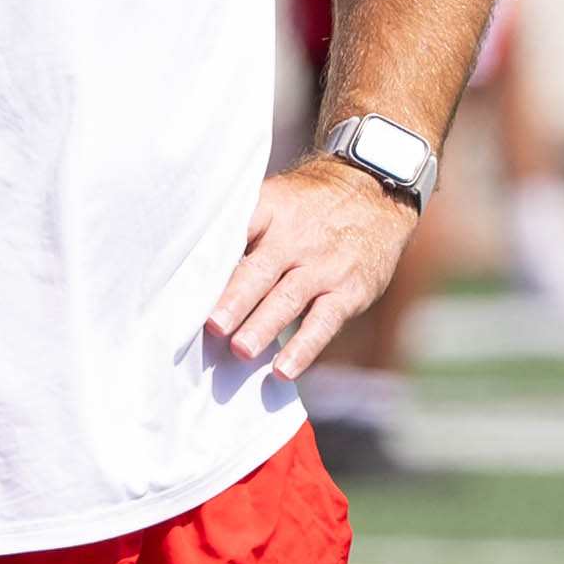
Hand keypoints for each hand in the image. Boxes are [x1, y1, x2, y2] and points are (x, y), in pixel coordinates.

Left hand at [206, 156, 419, 379]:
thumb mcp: (277, 199)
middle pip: (260, 269)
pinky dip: (304, 347)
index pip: (237, 230)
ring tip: (241, 350)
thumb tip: (194, 267)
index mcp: (270, 209)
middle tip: (212, 326)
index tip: (187, 284)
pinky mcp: (349, 290)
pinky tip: (284, 369)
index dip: (212, 257)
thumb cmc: (310, 205)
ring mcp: (324, 265)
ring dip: (263, 326)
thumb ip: (243, 228)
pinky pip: (324, 321)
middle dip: (235, 300)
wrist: (376, 194)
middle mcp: (296, 236)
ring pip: (289, 297)